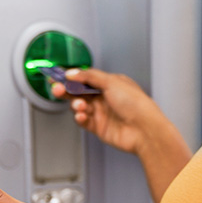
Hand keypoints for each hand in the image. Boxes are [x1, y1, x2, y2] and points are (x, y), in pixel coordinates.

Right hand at [50, 68, 164, 156]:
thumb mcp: (111, 82)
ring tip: (80, 106)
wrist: (144, 130)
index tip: (57, 76)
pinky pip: (83, 121)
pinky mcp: (99, 127)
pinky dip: (80, 117)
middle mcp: (105, 97)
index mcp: (110, 83)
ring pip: (80, 106)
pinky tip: (82, 116)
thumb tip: (72, 73)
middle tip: (57, 89)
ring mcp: (102, 112)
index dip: (71, 77)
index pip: (85, 78)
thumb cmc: (136, 104)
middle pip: (79, 92)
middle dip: (67, 90)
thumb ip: (89, 76)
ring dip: (76, 105)